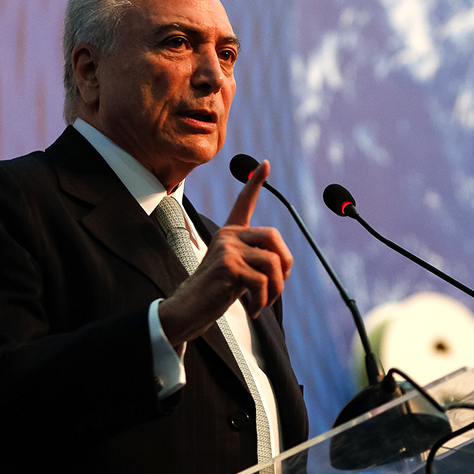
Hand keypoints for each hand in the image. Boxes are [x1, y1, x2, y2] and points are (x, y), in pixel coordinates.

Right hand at [157, 160, 292, 345]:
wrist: (189, 309)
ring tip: (264, 302)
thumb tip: (283, 263)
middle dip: (285, 264)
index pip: (244, 203)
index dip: (255, 183)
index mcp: (230, 234)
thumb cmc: (215, 291)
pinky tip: (254, 309)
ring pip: (272, 262)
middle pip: (273, 236)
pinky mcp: (228, 266)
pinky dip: (263, 300)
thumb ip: (255, 259)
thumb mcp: (237, 270)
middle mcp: (227, 235)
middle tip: (279, 284)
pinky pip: (262, 281)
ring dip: (276, 288)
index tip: (265, 164)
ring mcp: (227, 248)